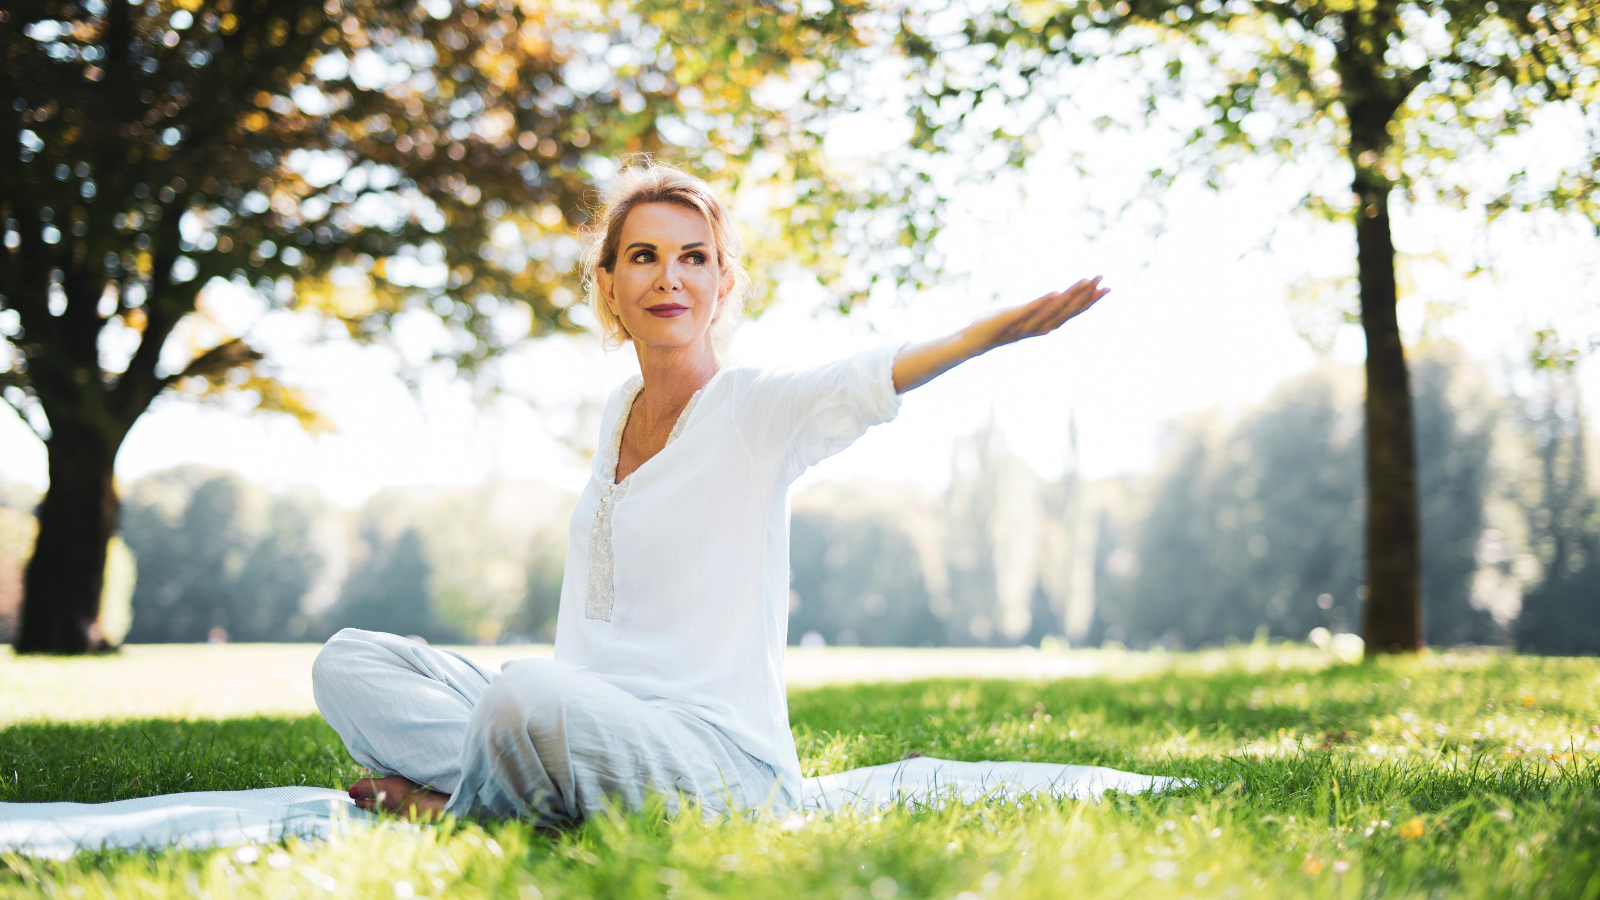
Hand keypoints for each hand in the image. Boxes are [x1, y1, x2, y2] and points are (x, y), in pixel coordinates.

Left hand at [974, 276, 1110, 349]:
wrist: (976, 340)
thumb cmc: (1000, 326)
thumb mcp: (1025, 315)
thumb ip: (1042, 309)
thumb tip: (1057, 297)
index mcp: (1045, 324)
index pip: (1073, 312)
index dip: (1090, 301)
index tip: (1106, 289)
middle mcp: (1041, 327)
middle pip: (1069, 311)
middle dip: (1087, 296)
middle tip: (1103, 282)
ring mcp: (1027, 323)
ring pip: (1054, 310)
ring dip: (1071, 297)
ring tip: (1085, 282)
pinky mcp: (1013, 318)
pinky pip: (1031, 310)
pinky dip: (1043, 303)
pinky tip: (1054, 293)